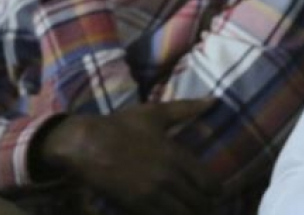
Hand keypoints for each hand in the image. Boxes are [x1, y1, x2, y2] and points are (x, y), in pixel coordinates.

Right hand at [38, 99, 218, 214]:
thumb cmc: (122, 125)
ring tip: (191, 211)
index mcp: (175, 155)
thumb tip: (214, 100)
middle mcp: (166, 178)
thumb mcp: (156, 112)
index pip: (207, 181)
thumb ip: (187, 108)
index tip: (218, 192)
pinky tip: (170, 213)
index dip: (216, 190)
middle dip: (205, 206)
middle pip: (197, 202)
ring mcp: (149, 195)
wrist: (85, 144)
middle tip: (208, 205)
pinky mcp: (132, 207)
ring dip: (189, 214)